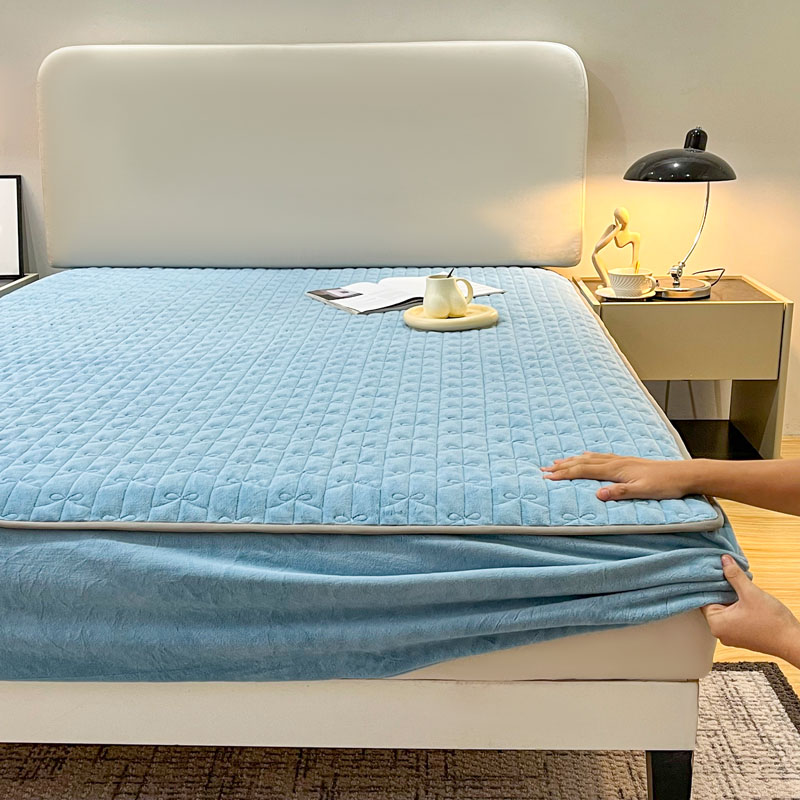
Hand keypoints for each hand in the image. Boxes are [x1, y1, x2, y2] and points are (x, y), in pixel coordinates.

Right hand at [541, 452, 694, 500]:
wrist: (683, 474)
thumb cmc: (665, 484)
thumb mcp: (643, 492)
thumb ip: (619, 493)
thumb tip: (597, 494)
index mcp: (615, 470)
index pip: (583, 471)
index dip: (564, 474)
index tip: (547, 477)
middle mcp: (615, 462)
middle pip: (582, 462)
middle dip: (561, 466)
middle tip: (543, 469)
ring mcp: (620, 460)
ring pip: (589, 458)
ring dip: (571, 460)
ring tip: (557, 462)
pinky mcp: (626, 461)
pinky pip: (598, 457)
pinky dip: (586, 457)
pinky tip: (585, 457)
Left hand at [702, 555, 799, 665]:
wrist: (794, 641)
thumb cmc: (773, 622)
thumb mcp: (751, 593)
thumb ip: (734, 575)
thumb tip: (724, 560)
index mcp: (716, 624)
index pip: (703, 598)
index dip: (709, 582)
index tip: (712, 570)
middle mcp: (720, 632)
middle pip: (713, 603)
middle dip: (720, 588)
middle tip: (725, 573)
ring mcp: (731, 635)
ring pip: (724, 609)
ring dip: (730, 596)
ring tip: (736, 583)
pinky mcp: (741, 635)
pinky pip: (733, 616)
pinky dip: (736, 605)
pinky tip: (744, 596)